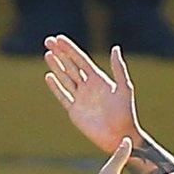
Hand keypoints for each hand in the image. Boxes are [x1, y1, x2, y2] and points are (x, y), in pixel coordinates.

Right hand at [43, 36, 143, 152]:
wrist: (120, 135)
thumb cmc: (126, 113)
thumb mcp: (124, 88)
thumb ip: (118, 69)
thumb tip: (115, 48)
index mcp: (98, 79)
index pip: (81, 60)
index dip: (70, 49)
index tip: (59, 38)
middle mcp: (88, 87)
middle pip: (70, 66)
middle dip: (59, 53)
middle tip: (48, 41)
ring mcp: (80, 98)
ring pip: (65, 78)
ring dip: (56, 66)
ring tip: (47, 55)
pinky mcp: (74, 111)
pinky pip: (63, 96)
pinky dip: (55, 87)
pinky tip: (49, 76)